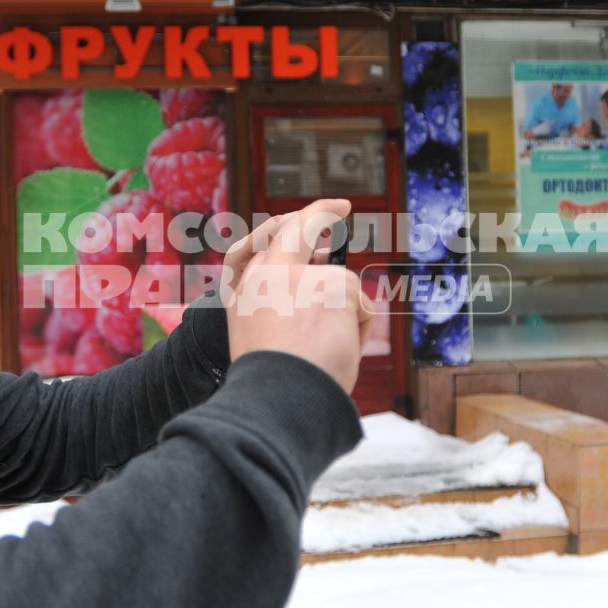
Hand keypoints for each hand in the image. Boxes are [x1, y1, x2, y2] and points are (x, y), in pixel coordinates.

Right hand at [222, 198, 370, 392]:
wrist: (277, 401)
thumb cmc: (276, 387)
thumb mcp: (268, 346)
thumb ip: (284, 313)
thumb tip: (320, 296)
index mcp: (244, 293)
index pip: (259, 249)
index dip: (280, 232)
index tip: (296, 225)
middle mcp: (266, 274)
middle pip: (296, 229)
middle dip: (319, 213)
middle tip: (340, 206)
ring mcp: (298, 274)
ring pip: (342, 284)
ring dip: (348, 316)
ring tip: (330, 350)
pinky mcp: (331, 283)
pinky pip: (363, 304)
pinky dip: (362, 329)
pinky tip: (342, 348)